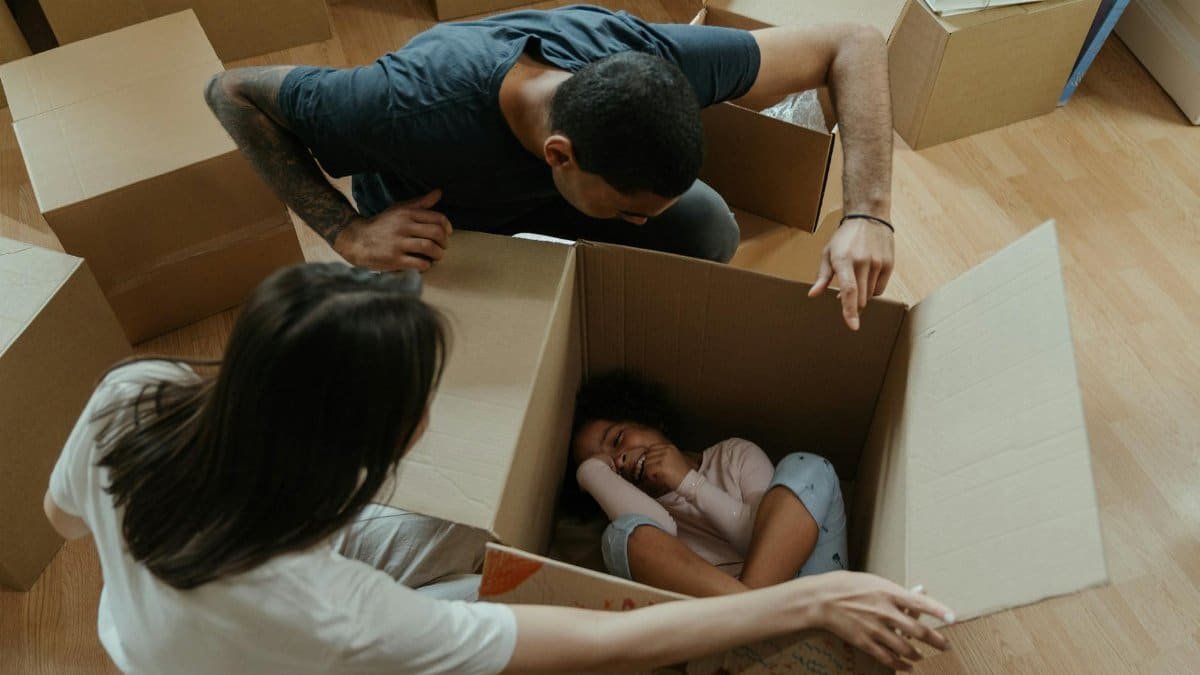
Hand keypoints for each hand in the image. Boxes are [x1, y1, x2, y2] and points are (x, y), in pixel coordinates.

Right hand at [334, 189, 452, 270]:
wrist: (358, 239)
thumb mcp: (400, 209)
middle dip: (444, 242)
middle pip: (436, 233)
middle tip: (443, 247)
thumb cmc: (383, 224)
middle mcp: (404, 227)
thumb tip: (439, 192)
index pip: (437, 218)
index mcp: (407, 214)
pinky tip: (425, 264)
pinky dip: (426, 265)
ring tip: (436, 256)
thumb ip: (421, 203)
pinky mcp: (394, 259)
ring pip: (429, 248)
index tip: (447, 234)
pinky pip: (419, 263)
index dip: (447, 227)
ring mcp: (399, 243)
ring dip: (438, 254)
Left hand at [634, 443, 691, 494]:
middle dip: (649, 465)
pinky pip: (648, 470)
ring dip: (650, 472)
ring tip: (658, 476)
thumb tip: (650, 458)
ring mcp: (663, 457)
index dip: (651, 458)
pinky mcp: (661, 466)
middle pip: (648, 455)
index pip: (651, 448)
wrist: (691, 482)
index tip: (654, 466)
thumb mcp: (674, 459)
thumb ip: (663, 456)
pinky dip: (651, 477)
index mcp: (669, 447)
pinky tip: (658, 479)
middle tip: (656, 473)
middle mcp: (666, 449)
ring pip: (647, 463)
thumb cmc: (683, 474)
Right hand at [800, 571, 952, 670]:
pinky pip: (888, 657)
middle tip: (945, 646)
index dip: (939, 611)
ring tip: (922, 656)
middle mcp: (885, 612)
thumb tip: (915, 599)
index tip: (953, 618)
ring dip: (917, 654)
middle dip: (935, 640)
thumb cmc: (848, 586)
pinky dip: (900, 664)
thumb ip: (894, 593)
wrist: (822, 599)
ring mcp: (875, 629)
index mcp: (889, 593)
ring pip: (905, 648)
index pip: (920, 603)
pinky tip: (907, 666)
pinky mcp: (865, 642)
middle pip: (917, 631)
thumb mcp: (874, 582)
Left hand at [808, 217, 893, 330]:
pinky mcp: (888, 264)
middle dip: (853, 305)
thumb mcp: (828, 253)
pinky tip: (866, 279)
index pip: (848, 291)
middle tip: (846, 301)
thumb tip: (813, 294)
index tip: (852, 326)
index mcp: (843, 260)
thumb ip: (822, 277)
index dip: (849, 311)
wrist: (868, 217)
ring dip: (862, 296)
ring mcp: (877, 263)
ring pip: (870, 295)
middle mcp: (862, 262)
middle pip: (861, 298)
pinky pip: (880, 288)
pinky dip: (872, 290)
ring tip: (856, 280)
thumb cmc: (844, 238)